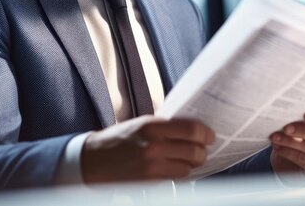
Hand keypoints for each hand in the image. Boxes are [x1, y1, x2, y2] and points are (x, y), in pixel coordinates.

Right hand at [81, 115, 214, 182]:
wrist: (94, 159)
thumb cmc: (120, 138)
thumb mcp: (142, 123)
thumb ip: (166, 126)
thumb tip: (193, 128)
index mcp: (152, 125)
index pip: (191, 129)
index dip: (206, 133)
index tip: (210, 135)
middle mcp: (154, 144)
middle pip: (194, 150)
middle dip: (202, 151)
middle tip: (203, 149)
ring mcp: (152, 164)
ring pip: (188, 167)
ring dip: (192, 164)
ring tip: (189, 159)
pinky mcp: (149, 180)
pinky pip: (176, 177)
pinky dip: (180, 173)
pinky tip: (177, 167)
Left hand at [269, 108, 304, 179]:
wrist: (289, 159)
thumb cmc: (294, 134)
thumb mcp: (296, 123)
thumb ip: (297, 117)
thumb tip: (284, 111)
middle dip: (301, 131)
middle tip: (286, 128)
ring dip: (290, 142)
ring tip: (276, 137)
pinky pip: (303, 159)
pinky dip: (288, 152)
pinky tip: (278, 147)